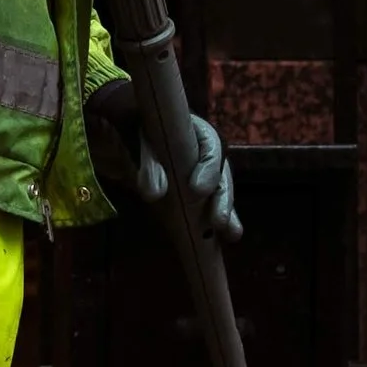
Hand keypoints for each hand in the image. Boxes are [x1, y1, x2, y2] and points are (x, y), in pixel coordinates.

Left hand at [87, 78, 241, 241]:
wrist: (134, 129)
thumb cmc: (141, 128)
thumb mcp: (142, 139)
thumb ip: (149, 163)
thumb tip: (154, 194)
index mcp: (198, 131)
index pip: (211, 147)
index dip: (207, 169)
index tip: (197, 189)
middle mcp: (209, 153)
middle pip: (222, 176)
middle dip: (222, 199)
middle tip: (219, 220)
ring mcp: (206, 173)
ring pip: (221, 193)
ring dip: (227, 214)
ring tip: (232, 234)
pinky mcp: (200, 191)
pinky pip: (211, 205)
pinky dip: (218, 221)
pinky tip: (225, 237)